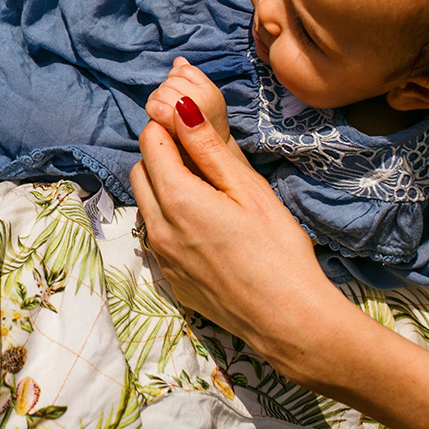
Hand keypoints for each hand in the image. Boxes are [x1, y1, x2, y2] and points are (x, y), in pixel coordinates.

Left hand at [131, 96, 339, 367]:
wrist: (287, 321)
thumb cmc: (278, 250)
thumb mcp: (248, 189)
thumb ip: (208, 147)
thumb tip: (180, 107)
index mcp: (177, 199)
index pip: (151, 141)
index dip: (169, 125)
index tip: (191, 125)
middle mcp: (158, 227)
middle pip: (141, 170)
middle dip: (163, 154)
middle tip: (201, 156)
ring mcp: (160, 256)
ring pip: (146, 203)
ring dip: (163, 187)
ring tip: (207, 191)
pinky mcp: (170, 278)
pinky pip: (157, 234)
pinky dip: (170, 219)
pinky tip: (207, 227)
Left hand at [145, 57, 229, 137]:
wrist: (207, 160)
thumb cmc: (201, 127)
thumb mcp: (204, 98)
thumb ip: (190, 78)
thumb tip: (178, 60)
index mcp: (211, 90)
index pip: (183, 69)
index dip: (175, 78)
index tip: (178, 93)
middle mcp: (204, 99)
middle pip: (170, 81)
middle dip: (165, 89)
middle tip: (168, 105)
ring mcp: (190, 113)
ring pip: (161, 91)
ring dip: (156, 99)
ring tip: (163, 111)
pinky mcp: (176, 127)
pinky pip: (156, 107)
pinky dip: (152, 108)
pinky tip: (155, 114)